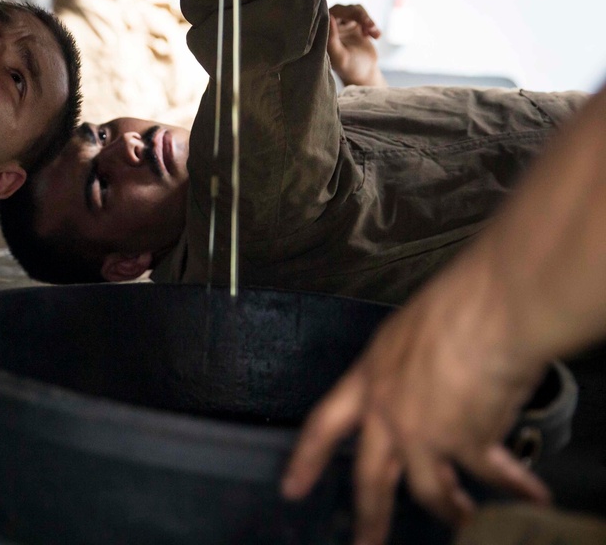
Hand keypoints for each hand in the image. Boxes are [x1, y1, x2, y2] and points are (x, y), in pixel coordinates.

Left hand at [281, 242, 551, 544]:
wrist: (486, 310)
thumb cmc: (453, 305)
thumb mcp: (410, 333)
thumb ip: (410, 368)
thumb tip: (427, 384)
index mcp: (368, 378)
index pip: (324, 424)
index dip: (307, 458)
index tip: (292, 487)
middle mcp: (388, 412)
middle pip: (371, 477)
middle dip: (369, 516)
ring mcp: (423, 433)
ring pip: (427, 491)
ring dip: (451, 511)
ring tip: (466, 520)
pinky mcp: (464, 444)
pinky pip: (489, 477)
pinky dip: (515, 488)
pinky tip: (531, 497)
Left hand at [327, 3, 385, 87]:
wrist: (364, 73)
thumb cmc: (348, 68)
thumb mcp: (340, 56)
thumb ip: (332, 39)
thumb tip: (330, 17)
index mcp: (323, 33)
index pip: (328, 14)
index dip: (341, 13)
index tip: (352, 22)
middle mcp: (331, 26)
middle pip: (343, 9)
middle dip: (358, 15)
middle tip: (370, 25)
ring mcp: (344, 23)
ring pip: (355, 9)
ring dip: (367, 19)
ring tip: (375, 33)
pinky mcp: (356, 23)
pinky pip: (364, 15)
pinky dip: (372, 24)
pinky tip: (376, 36)